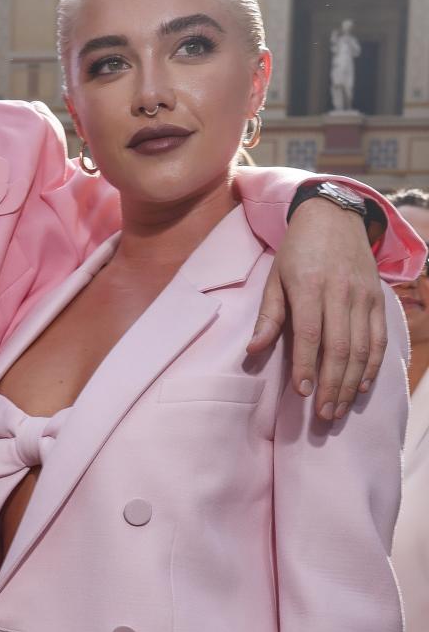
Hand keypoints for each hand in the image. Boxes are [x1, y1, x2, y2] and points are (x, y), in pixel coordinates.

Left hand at [247, 203, 385, 420]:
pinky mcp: (377, 299)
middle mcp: (340, 292)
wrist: (335, 216)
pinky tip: (361, 387)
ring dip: (350, 383)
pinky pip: (378, 338)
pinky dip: (372, 365)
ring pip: (361, 347)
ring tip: (338, 409)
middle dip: (331, 385)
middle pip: (339, 347)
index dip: (307, 366)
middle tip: (323, 415)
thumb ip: (268, 316)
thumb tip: (253, 351)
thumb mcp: (275, 278)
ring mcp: (363, 296)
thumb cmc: (297, 252)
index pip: (310, 334)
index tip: (302, 393)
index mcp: (309, 286)